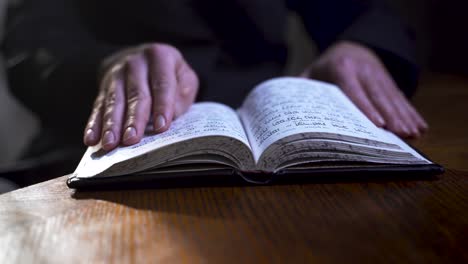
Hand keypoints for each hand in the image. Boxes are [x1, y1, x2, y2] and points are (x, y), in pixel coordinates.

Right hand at [83, 43, 198, 150]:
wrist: (141, 58)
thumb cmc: (169, 74)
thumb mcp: (184, 78)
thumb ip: (182, 95)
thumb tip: (170, 115)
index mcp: (160, 56)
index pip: (162, 84)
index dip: (162, 105)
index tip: (162, 127)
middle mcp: (135, 63)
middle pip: (136, 94)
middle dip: (133, 119)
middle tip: (131, 139)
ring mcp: (117, 74)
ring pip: (114, 101)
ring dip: (111, 124)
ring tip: (111, 144)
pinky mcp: (104, 87)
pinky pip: (98, 106)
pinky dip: (94, 124)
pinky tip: (92, 139)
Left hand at [301, 41, 427, 137]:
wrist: (351, 47)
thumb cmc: (326, 67)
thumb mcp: (311, 72)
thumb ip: (300, 88)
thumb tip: (279, 108)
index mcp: (342, 69)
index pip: (354, 90)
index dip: (367, 107)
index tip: (378, 124)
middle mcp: (364, 71)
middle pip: (378, 96)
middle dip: (392, 116)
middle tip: (401, 134)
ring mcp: (379, 76)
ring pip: (393, 97)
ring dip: (405, 116)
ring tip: (413, 134)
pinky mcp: (389, 82)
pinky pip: (402, 97)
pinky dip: (412, 112)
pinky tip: (421, 126)